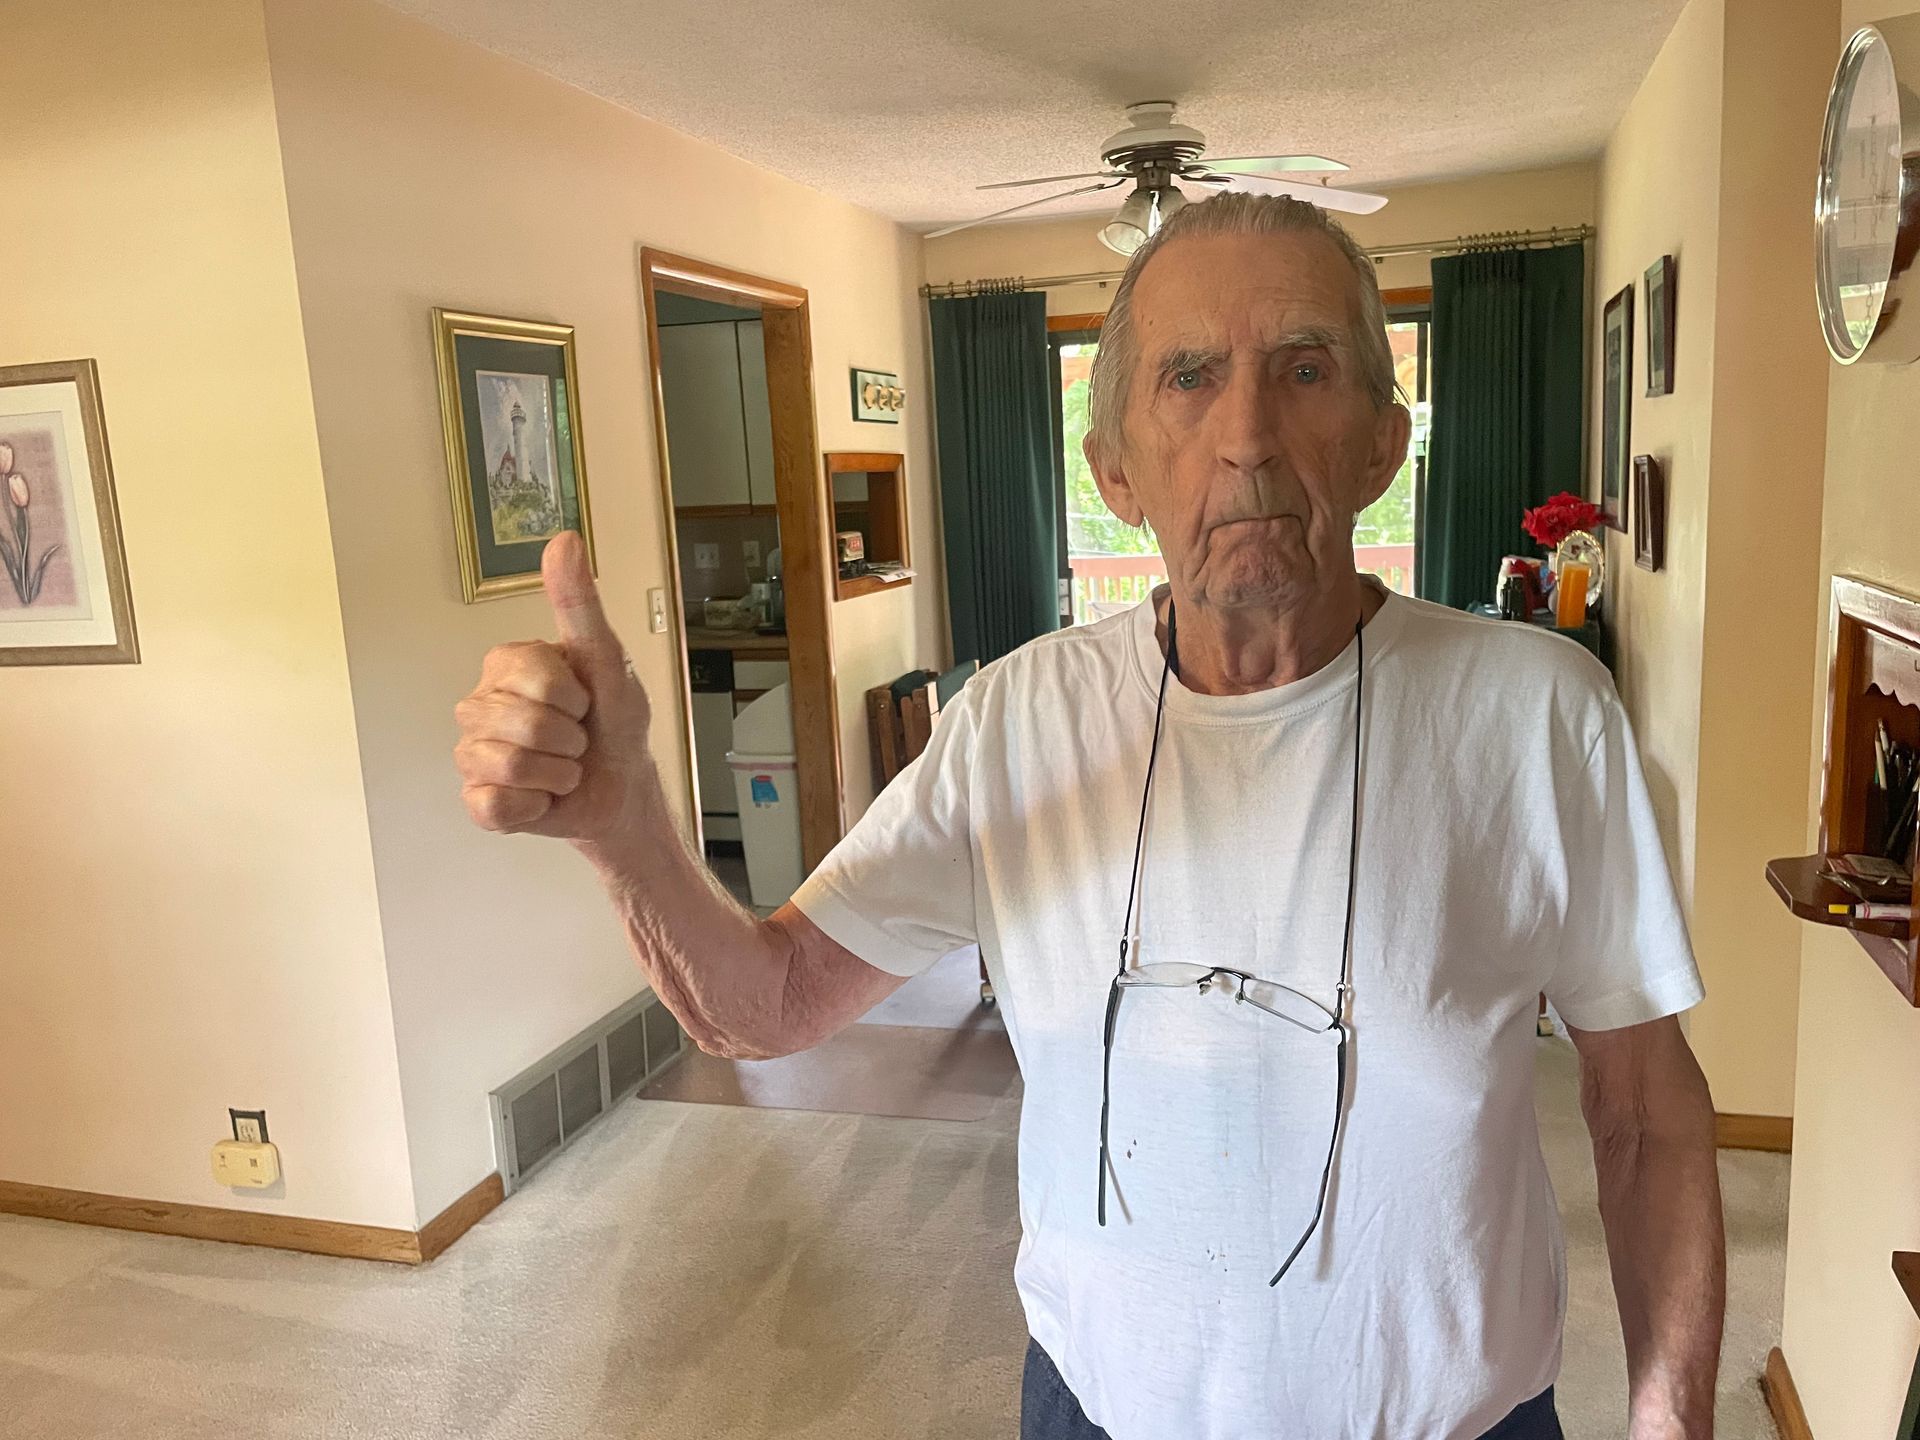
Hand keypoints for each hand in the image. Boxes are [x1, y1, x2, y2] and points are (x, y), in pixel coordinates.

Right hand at [454, 531, 652, 842]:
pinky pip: (495, 806)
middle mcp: (479, 705)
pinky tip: (542, 798)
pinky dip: (534, 807)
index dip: (575, 697)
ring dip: (557, 774)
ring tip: (564, 767)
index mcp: (505, 666)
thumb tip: (565, 539)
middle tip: (578, 738)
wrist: (623, 787)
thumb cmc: (615, 720)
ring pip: (509, 766)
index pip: (534, 678)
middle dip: (570, 739)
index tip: (585, 700)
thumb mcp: (607, 658)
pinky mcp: (478, 800)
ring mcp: (473, 754)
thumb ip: (579, 602)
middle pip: (522, 725)